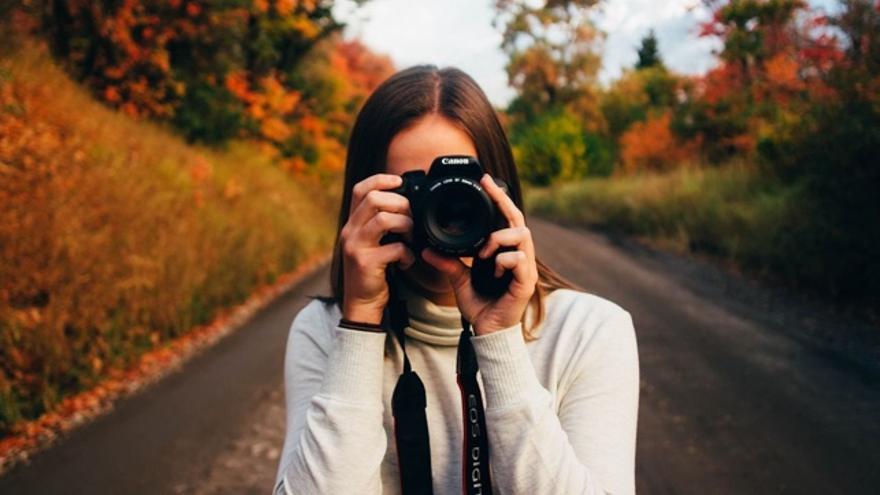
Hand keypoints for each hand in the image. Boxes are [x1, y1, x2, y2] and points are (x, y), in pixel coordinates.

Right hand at [341, 174, 414, 324]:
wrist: (361, 303)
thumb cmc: (372, 271)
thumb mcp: (371, 243)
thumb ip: (380, 224)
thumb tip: (406, 204)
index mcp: (352, 223)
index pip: (360, 189)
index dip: (380, 180)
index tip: (400, 181)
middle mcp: (350, 231)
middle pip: (374, 199)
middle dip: (400, 204)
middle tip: (411, 218)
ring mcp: (356, 246)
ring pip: (384, 219)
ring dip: (406, 225)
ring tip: (411, 237)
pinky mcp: (366, 263)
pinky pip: (394, 248)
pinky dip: (407, 253)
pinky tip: (407, 261)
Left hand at [421, 174, 537, 334]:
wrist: (487, 332)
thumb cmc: (479, 306)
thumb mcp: (459, 279)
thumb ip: (448, 262)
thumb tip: (428, 248)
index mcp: (504, 252)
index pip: (505, 218)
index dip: (498, 198)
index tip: (484, 180)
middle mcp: (518, 256)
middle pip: (518, 219)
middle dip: (503, 201)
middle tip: (488, 187)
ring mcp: (525, 268)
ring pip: (521, 236)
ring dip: (499, 239)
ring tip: (483, 253)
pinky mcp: (527, 282)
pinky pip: (518, 260)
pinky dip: (502, 260)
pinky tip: (491, 271)